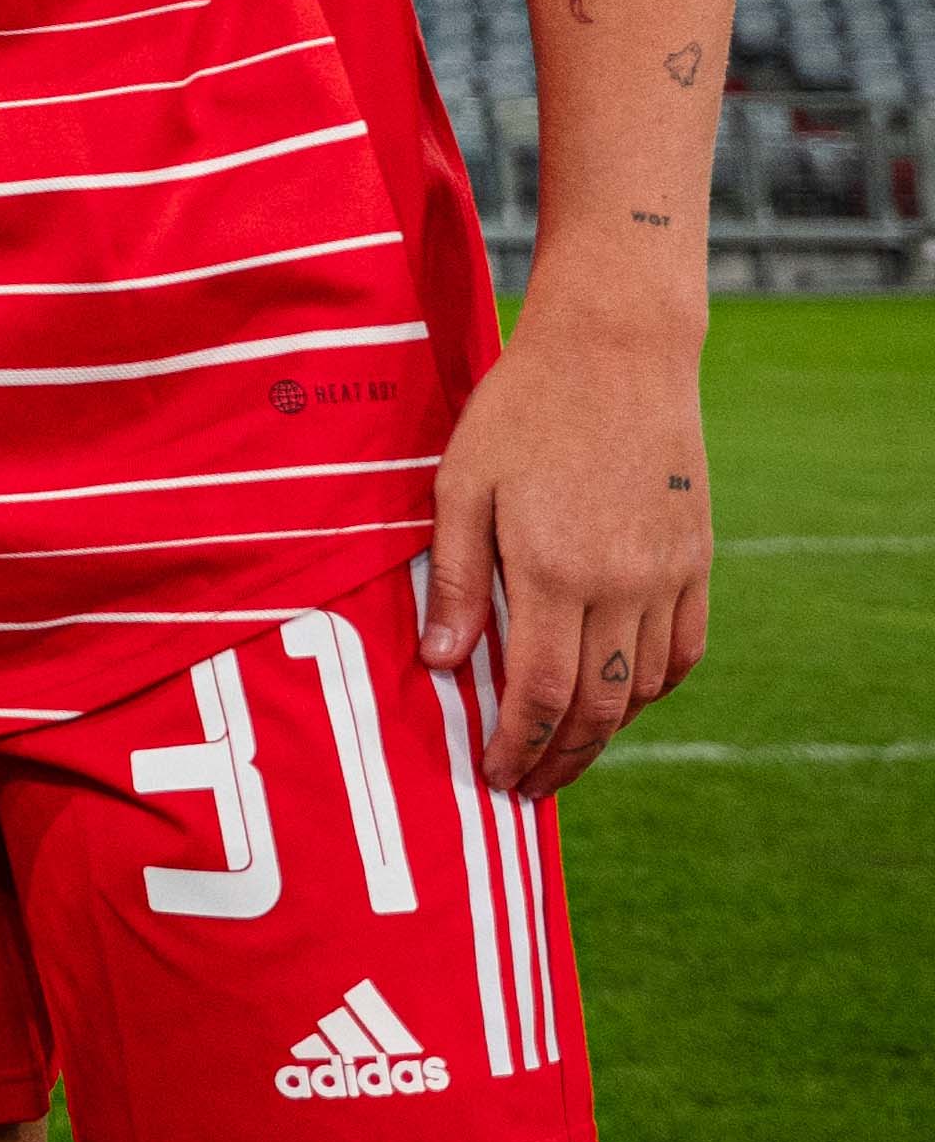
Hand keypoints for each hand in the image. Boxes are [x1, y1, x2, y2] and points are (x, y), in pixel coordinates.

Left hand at [419, 307, 711, 798]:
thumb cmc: (522, 411)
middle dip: (559, 758)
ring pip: (645, 688)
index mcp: (555, 570)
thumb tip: (443, 665)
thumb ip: (454, 580)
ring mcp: (669, 574)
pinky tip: (620, 701)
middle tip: (525, 787)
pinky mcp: (697, 560)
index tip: (493, 776)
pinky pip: (685, 650)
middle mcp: (623, 584)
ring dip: (605, 732)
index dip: (518, 745)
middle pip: (598, 706)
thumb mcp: (462, 486)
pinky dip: (654, 689)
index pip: (540, 692)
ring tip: (564, 754)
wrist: (617, 353)